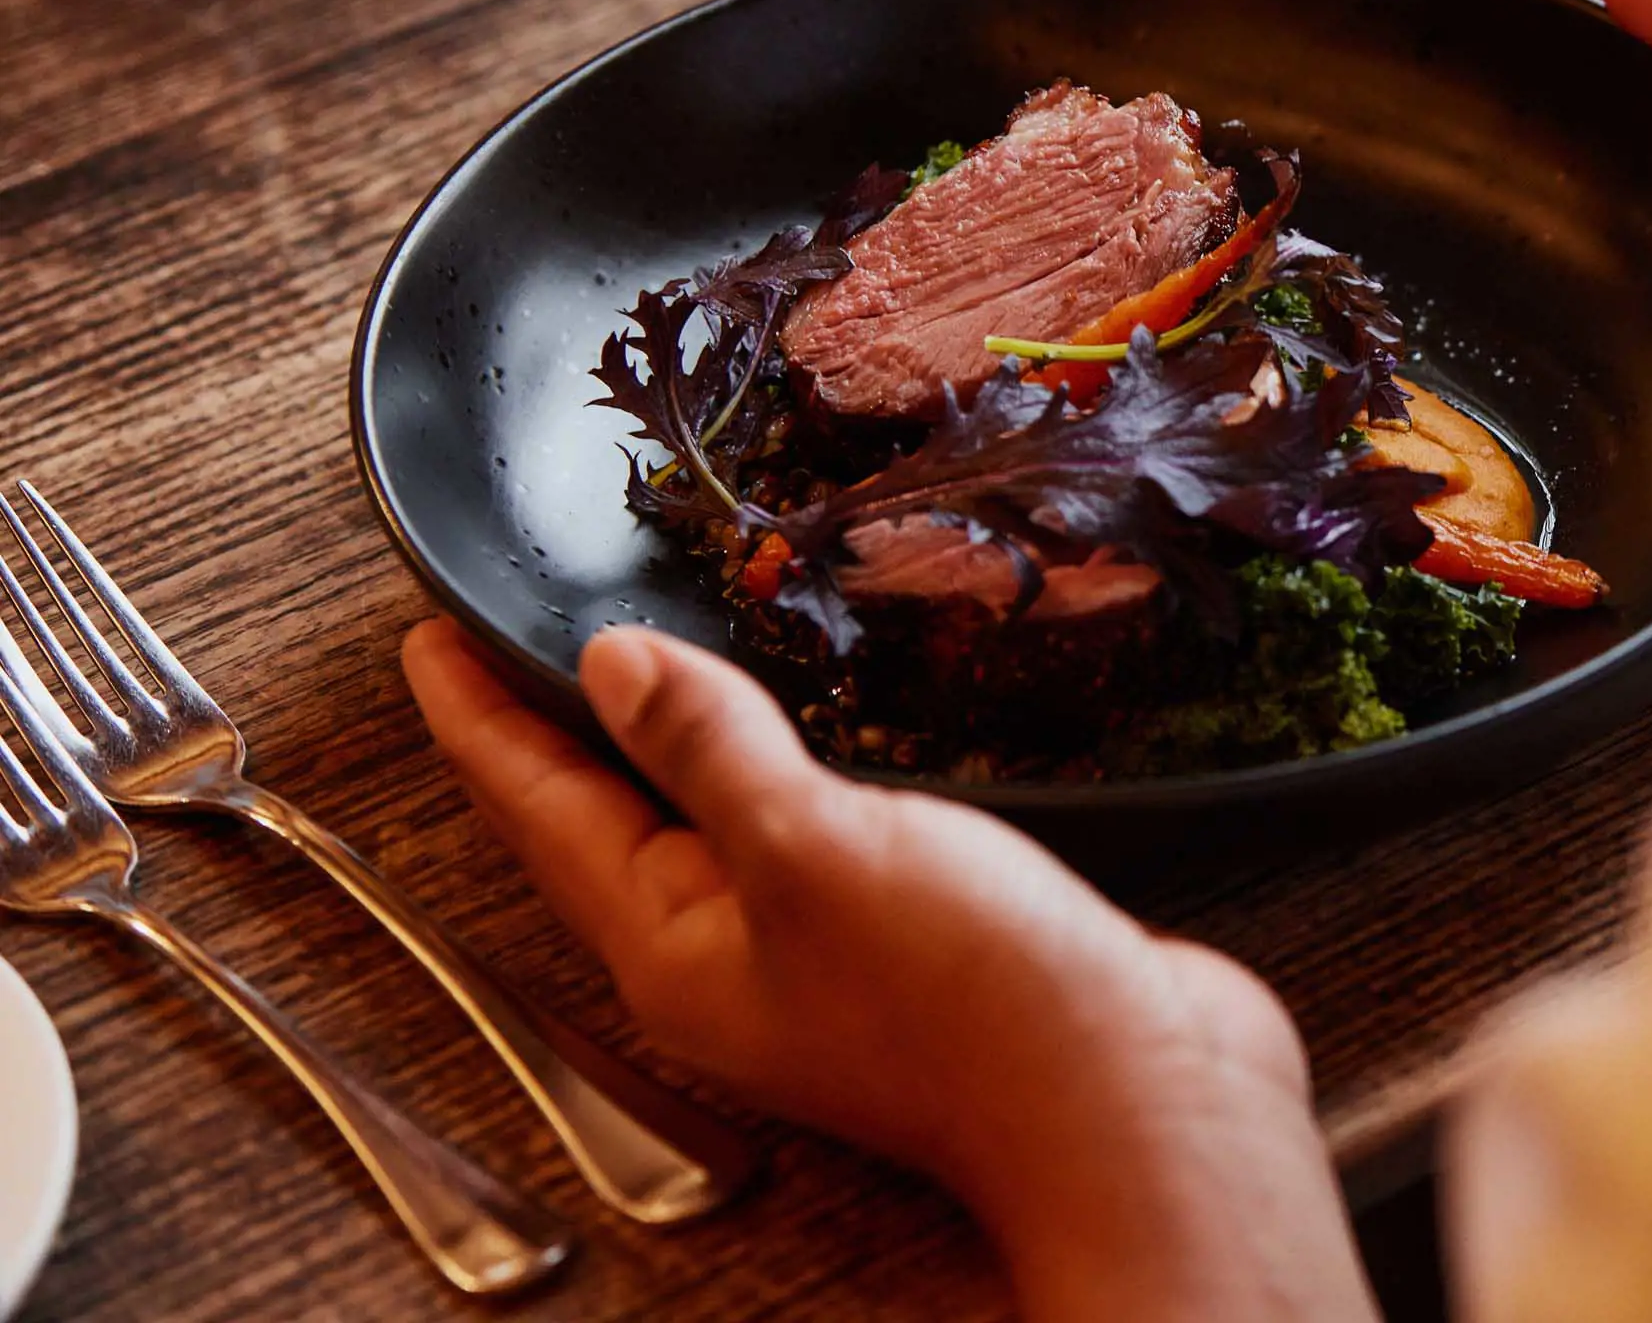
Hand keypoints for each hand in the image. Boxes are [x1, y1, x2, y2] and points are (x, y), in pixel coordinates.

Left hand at [401, 619, 1375, 1322]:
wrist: (1136, 1103)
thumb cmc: (969, 997)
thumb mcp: (813, 847)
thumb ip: (710, 749)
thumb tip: (612, 665)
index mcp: (676, 947)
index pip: (545, 811)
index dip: (483, 716)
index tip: (429, 635)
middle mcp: (732, 958)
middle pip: (610, 823)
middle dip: (558, 727)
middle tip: (509, 633)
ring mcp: (820, 953)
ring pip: (713, 822)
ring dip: (675, 738)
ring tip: (641, 657)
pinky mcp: (909, 934)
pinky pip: (810, 827)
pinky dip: (787, 761)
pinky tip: (812, 723)